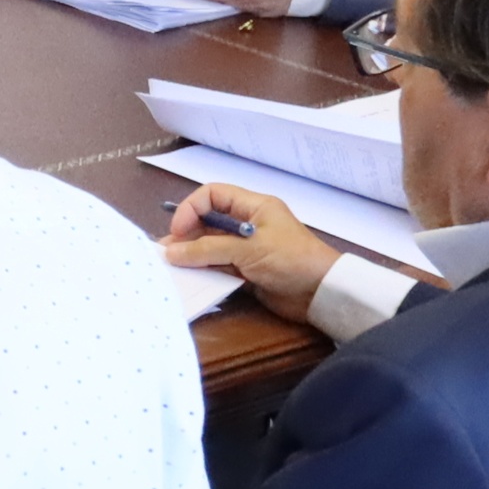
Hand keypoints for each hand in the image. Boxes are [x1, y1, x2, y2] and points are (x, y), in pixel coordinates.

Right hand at [159, 182, 341, 316]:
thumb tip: (171, 252)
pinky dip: (203, 271)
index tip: (177, 231)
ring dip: (192, 256)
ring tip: (172, 268)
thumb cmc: (290, 260)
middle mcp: (247, 224)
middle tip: (166, 253)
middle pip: (208, 222)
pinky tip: (189, 279)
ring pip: (210, 246)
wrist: (322, 293)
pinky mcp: (246, 271)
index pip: (213, 195)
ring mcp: (247, 249)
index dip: (191, 209)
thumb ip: (208, 250)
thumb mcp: (248, 250)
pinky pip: (218, 267)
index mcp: (253, 207)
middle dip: (186, 235)